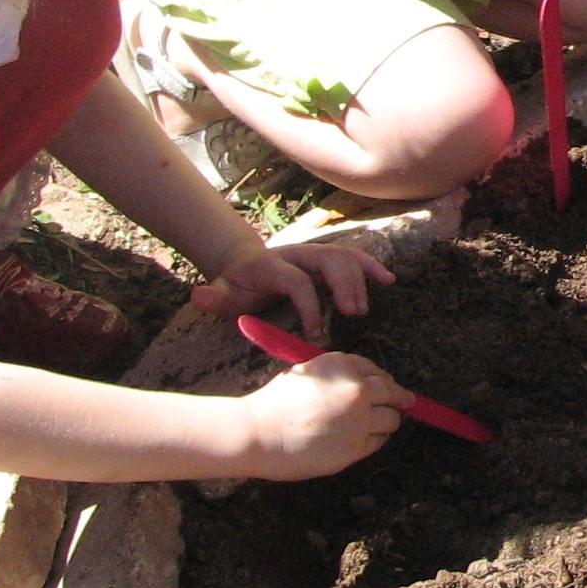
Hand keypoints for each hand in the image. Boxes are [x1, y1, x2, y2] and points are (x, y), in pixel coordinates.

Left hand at [191, 240, 392, 339]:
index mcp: (272, 265)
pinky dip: (371, 267)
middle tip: (352, 313)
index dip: (308, 304)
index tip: (314, 332)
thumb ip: (214, 297)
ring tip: (361, 309)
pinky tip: (389, 281)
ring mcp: (313, 255)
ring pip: (344, 256)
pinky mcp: (326, 260)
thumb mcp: (222, 293)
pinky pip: (353, 257)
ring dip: (358, 279)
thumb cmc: (237, 287)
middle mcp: (297, 254)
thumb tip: (197, 297)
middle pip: (328, 259)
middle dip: (343, 284)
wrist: (244, 264)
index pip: (297, 279)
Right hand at [239, 351, 408, 476]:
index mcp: (341, 365)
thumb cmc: (274, 404)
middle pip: (393, 392)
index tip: (390, 386)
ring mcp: (360, 419)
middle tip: (407, 403)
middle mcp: (356, 389)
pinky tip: (360, 440)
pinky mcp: (357, 446)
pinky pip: (378, 441)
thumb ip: (336, 376)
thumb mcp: (306, 373)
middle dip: (399, 398)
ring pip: (391, 419)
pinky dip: (374, 440)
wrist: (257, 434)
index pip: (376, 371)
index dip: (384, 380)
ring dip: (387, 421)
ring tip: (378, 425)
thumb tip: (364, 385)